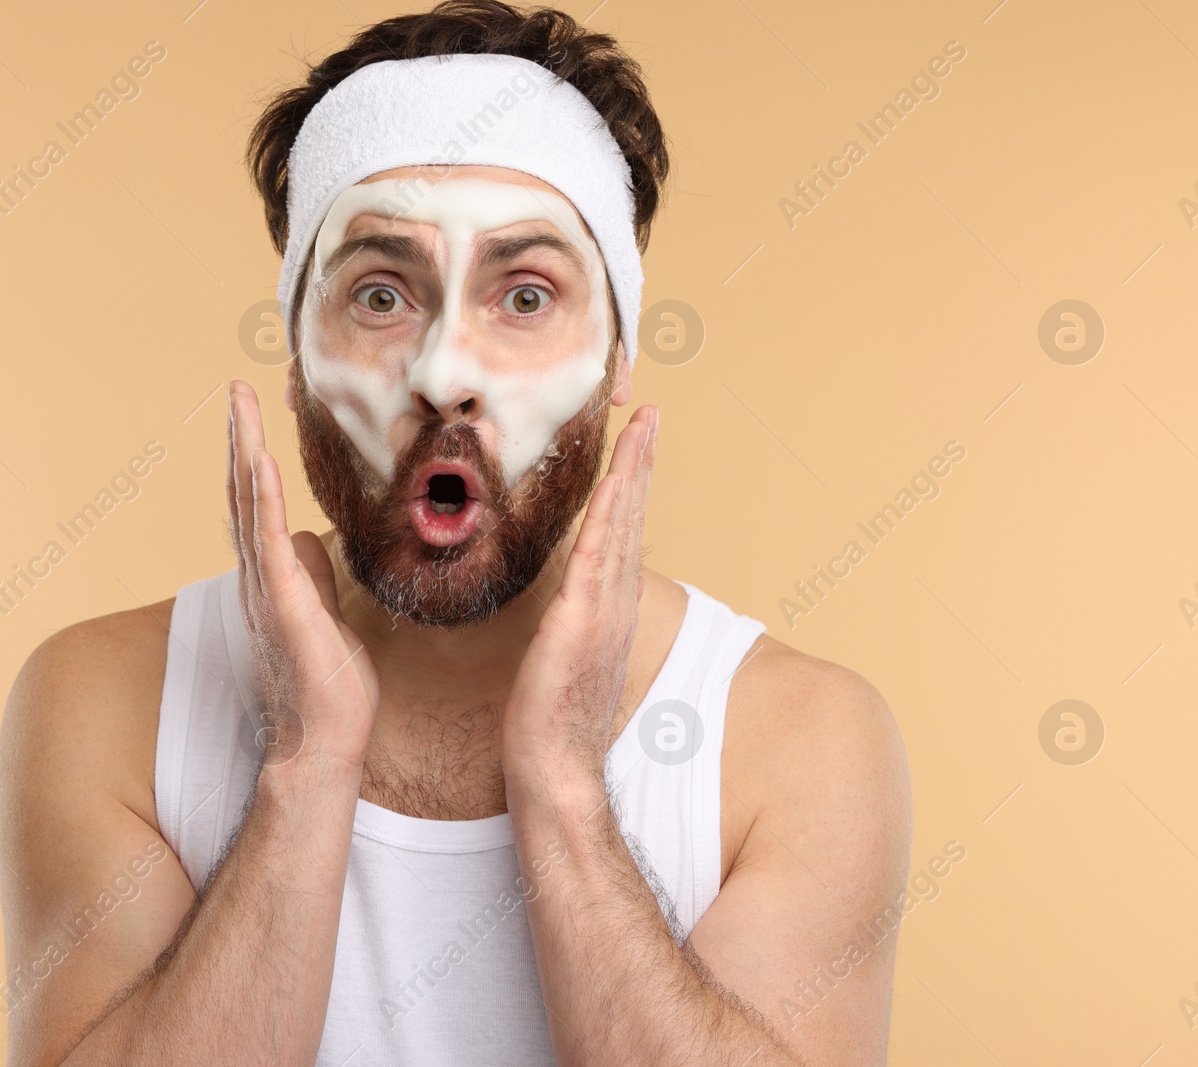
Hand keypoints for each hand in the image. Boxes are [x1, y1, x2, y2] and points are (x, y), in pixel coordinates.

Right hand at [226, 381, 378, 770]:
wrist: (325, 742)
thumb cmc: (328, 688)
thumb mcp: (326, 616)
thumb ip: (313, 575)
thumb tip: (305, 535)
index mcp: (269, 579)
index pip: (255, 507)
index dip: (251, 458)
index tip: (251, 414)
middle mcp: (257, 578)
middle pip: (242, 494)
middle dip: (238, 438)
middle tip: (235, 388)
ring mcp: (266, 588)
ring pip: (248, 505)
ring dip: (243, 449)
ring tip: (238, 400)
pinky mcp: (282, 602)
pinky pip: (268, 540)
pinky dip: (262, 497)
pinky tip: (260, 459)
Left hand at [501, 404, 657, 783]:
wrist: (553, 769)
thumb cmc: (548, 721)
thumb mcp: (559, 657)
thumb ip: (566, 622)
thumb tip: (558, 601)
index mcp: (608, 608)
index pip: (623, 533)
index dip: (632, 485)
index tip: (637, 443)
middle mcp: (615, 603)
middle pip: (633, 518)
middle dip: (642, 462)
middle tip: (649, 414)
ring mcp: (604, 611)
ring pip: (623, 527)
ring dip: (634, 472)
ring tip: (642, 426)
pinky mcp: (582, 623)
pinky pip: (598, 557)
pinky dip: (611, 515)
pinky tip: (614, 481)